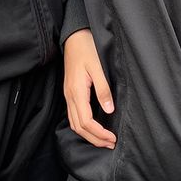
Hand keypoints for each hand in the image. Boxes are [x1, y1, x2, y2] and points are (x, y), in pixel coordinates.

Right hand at [63, 29, 116, 148]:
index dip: (99, 133)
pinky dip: (83, 126)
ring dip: (88, 135)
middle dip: (94, 139)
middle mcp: (69, 96)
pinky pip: (73, 115)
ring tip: (103, 139)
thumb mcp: (98, 67)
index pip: (86, 122)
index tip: (112, 137)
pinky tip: (93, 126)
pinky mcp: (69, 92)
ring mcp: (68, 94)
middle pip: (79, 127)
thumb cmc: (86, 48)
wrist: (73, 37)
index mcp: (76, 91)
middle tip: (110, 143)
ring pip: (74, 123)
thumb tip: (109, 110)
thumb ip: (103, 89)